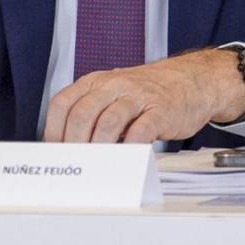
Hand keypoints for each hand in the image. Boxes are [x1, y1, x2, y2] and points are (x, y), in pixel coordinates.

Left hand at [43, 49, 244, 142]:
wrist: (191, 80)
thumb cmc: (146, 93)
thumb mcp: (112, 93)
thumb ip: (92, 112)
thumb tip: (68, 145)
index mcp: (95, 82)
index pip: (63, 103)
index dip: (53, 129)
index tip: (55, 151)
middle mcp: (112, 85)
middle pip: (81, 114)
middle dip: (73, 143)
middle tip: (74, 162)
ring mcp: (137, 96)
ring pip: (108, 122)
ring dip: (98, 147)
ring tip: (96, 164)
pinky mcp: (160, 110)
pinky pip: (140, 130)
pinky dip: (129, 148)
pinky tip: (125, 159)